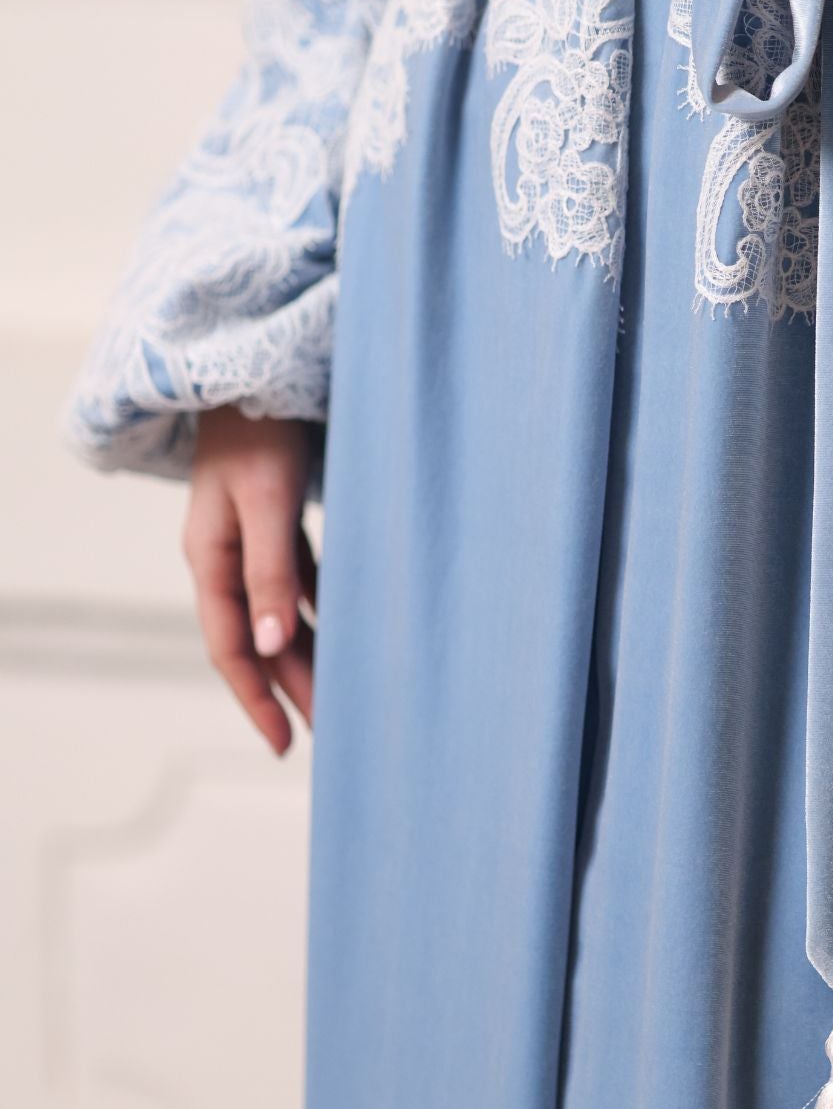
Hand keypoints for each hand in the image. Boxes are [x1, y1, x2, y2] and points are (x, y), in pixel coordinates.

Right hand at [182, 408, 317, 755]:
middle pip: (257, 638)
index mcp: (210, 558)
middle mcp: (226, 555)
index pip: (230, 646)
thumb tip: (269, 646)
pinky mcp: (278, 518)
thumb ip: (270, 572)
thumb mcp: (265, 502)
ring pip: (279, 612)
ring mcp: (251, 537)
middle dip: (289, 687)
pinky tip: (348, 629)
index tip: (285, 742)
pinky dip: (320, 609)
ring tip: (341, 694)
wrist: (259, 366)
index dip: (256, 698)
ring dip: (307, 653)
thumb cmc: (260, 429)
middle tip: (328, 732)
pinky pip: (300, 580)